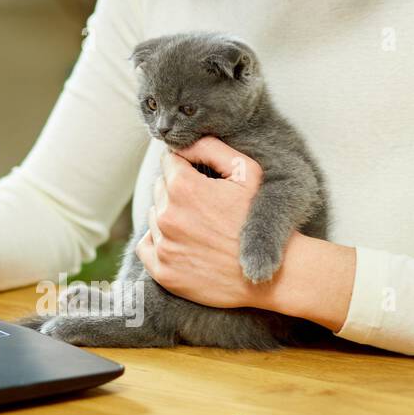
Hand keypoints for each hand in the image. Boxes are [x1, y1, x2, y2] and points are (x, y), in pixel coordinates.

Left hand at [135, 136, 271, 309]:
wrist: (268, 273)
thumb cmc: (259, 219)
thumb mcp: (247, 173)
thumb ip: (212, 147)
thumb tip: (185, 141)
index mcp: (183, 187)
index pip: (169, 161)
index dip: (185, 166)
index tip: (200, 176)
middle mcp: (167, 216)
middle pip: (160, 188)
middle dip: (177, 191)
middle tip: (204, 205)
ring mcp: (164, 245)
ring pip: (154, 216)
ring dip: (170, 216)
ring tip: (199, 226)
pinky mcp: (162, 271)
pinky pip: (146, 246)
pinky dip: (159, 242)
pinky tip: (182, 243)